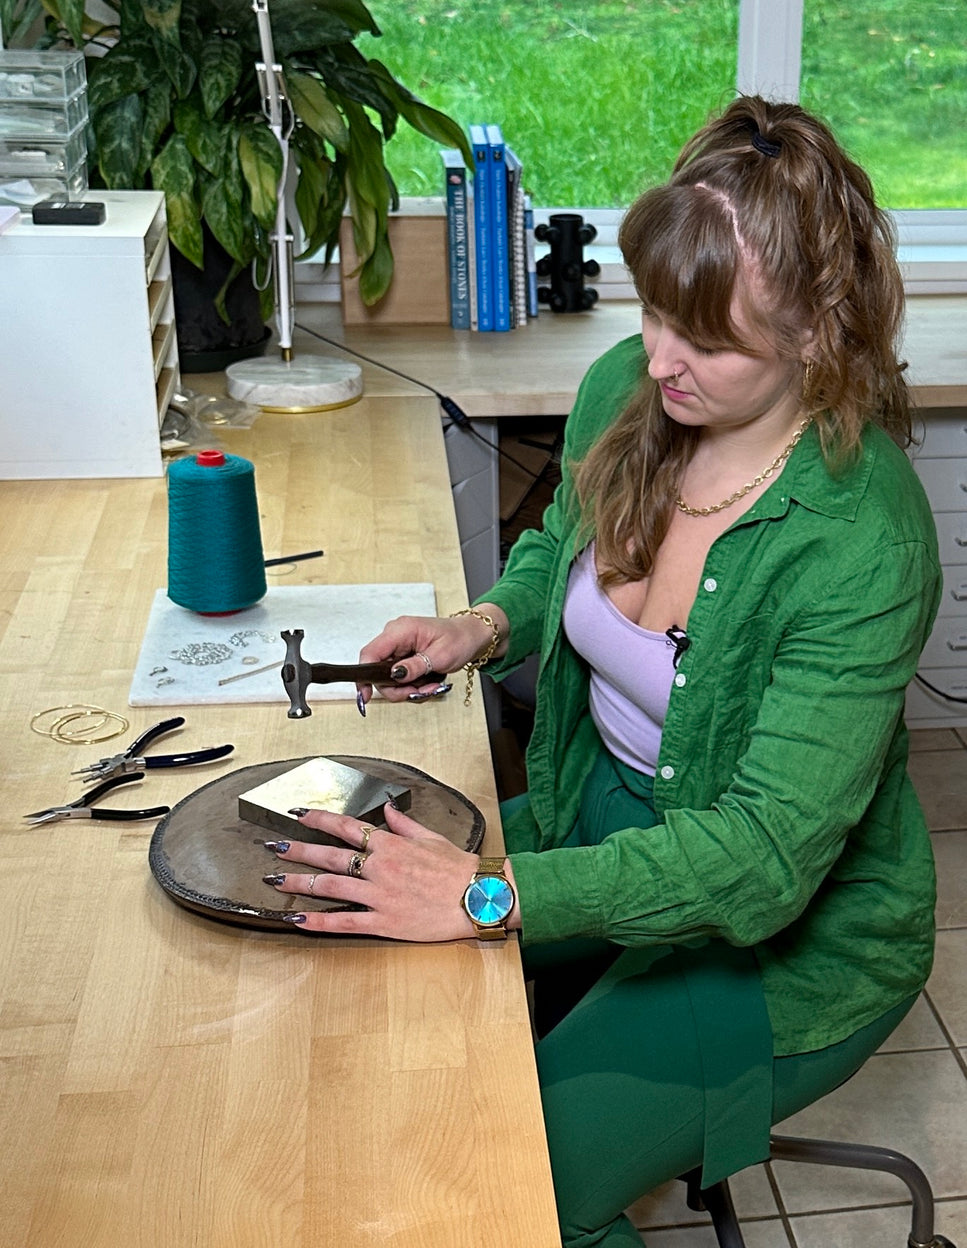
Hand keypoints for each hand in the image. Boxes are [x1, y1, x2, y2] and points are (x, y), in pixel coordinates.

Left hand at [262, 802, 492, 939]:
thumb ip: (403, 824)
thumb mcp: (431, 838)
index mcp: (390, 845)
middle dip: (297, 850)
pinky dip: (318, 921)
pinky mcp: (384, 921)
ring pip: (330, 886)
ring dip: (299, 882)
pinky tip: (298, 919)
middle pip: (329, 855)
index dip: (319, 819)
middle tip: (273, 846)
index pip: (347, 827)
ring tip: (274, 880)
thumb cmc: (459, 867)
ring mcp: (379, 895)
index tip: (298, 815)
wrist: (479, 897)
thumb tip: (386, 810)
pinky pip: (344, 922)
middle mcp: (379, 867)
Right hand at [356, 605, 508, 706]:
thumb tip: (395, 675)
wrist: (471, 636)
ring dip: (408, 688)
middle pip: (378, 671)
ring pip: (389, 677)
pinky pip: (399, 676)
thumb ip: (416, 666)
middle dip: (398, 688)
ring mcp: (398, 647)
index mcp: (400, 630)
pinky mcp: (403, 655)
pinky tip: (427, 683)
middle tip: (419, 692)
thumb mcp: (440, 656)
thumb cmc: (459, 639)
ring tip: (430, 687)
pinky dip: (412, 685)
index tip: (365, 696)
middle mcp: (395, 637)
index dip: (364, 676)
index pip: (370, 653)